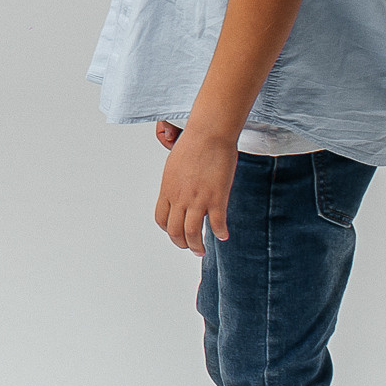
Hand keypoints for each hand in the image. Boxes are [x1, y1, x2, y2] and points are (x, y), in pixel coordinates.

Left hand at [154, 126, 236, 254]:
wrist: (208, 134)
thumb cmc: (192, 143)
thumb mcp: (173, 164)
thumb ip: (175, 180)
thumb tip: (177, 186)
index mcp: (167, 190)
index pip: (161, 219)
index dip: (168, 229)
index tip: (176, 232)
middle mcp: (179, 198)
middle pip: (174, 231)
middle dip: (181, 243)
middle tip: (190, 248)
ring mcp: (197, 199)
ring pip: (192, 233)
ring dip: (197, 246)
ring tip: (202, 251)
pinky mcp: (216, 198)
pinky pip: (217, 224)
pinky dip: (220, 233)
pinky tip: (223, 235)